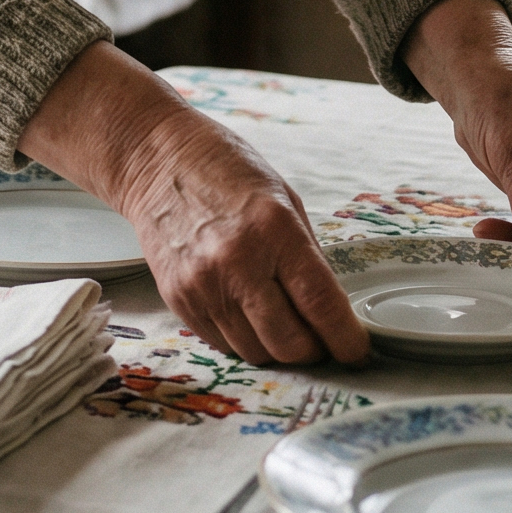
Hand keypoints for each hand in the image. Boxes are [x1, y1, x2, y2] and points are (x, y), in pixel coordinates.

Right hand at [20, 41, 369, 366]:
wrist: (155, 161)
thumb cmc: (224, 169)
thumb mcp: (283, 197)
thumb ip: (306, 253)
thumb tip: (328, 309)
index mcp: (273, 229)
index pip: (320, 304)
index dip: (345, 338)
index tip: (356, 350)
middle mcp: (237, 261)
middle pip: (289, 342)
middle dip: (313, 350)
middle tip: (319, 338)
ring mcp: (203, 284)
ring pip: (256, 351)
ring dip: (276, 347)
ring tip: (280, 321)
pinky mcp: (178, 299)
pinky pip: (223, 343)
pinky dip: (243, 338)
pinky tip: (246, 311)